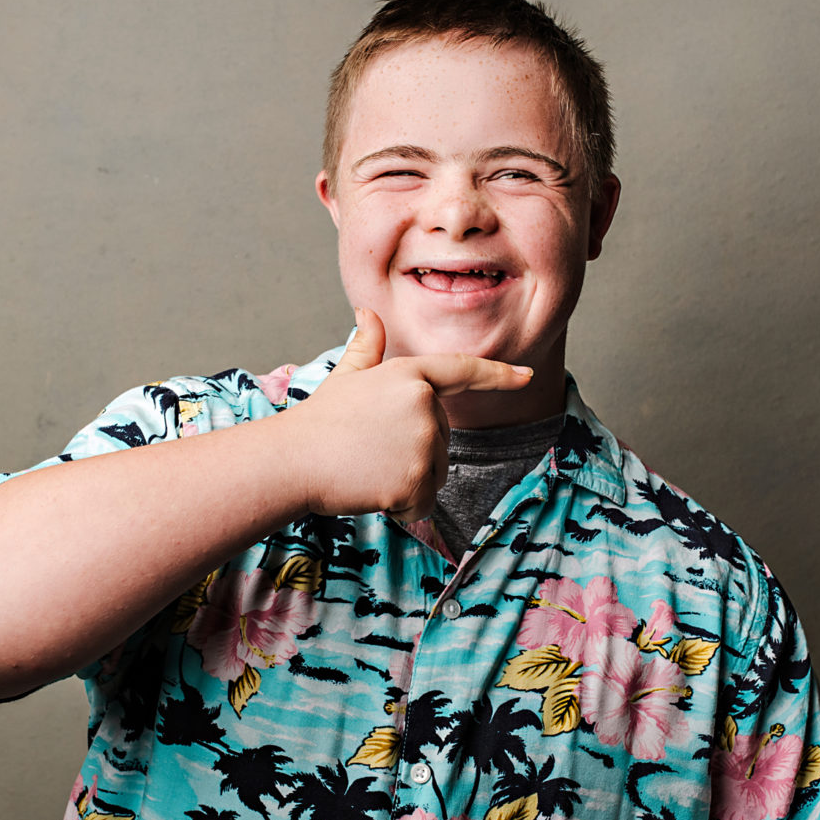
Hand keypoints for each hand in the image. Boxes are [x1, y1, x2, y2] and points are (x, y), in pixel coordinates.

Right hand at [284, 308, 532, 521]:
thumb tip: (367, 314)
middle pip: (441, 439)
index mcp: (409, 375)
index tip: (526, 375)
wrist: (292, 461)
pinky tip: (372, 490)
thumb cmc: (319, 420)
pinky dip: (402, 505)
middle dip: (412, 451)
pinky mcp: (416, 480)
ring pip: (435, 472)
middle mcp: (423, 405)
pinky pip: (423, 501)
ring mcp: (423, 444)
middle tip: (368, 449)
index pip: (463, 371)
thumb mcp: (346, 377)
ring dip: (407, 479)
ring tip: (368, 467)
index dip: (500, 374)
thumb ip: (366, 347)